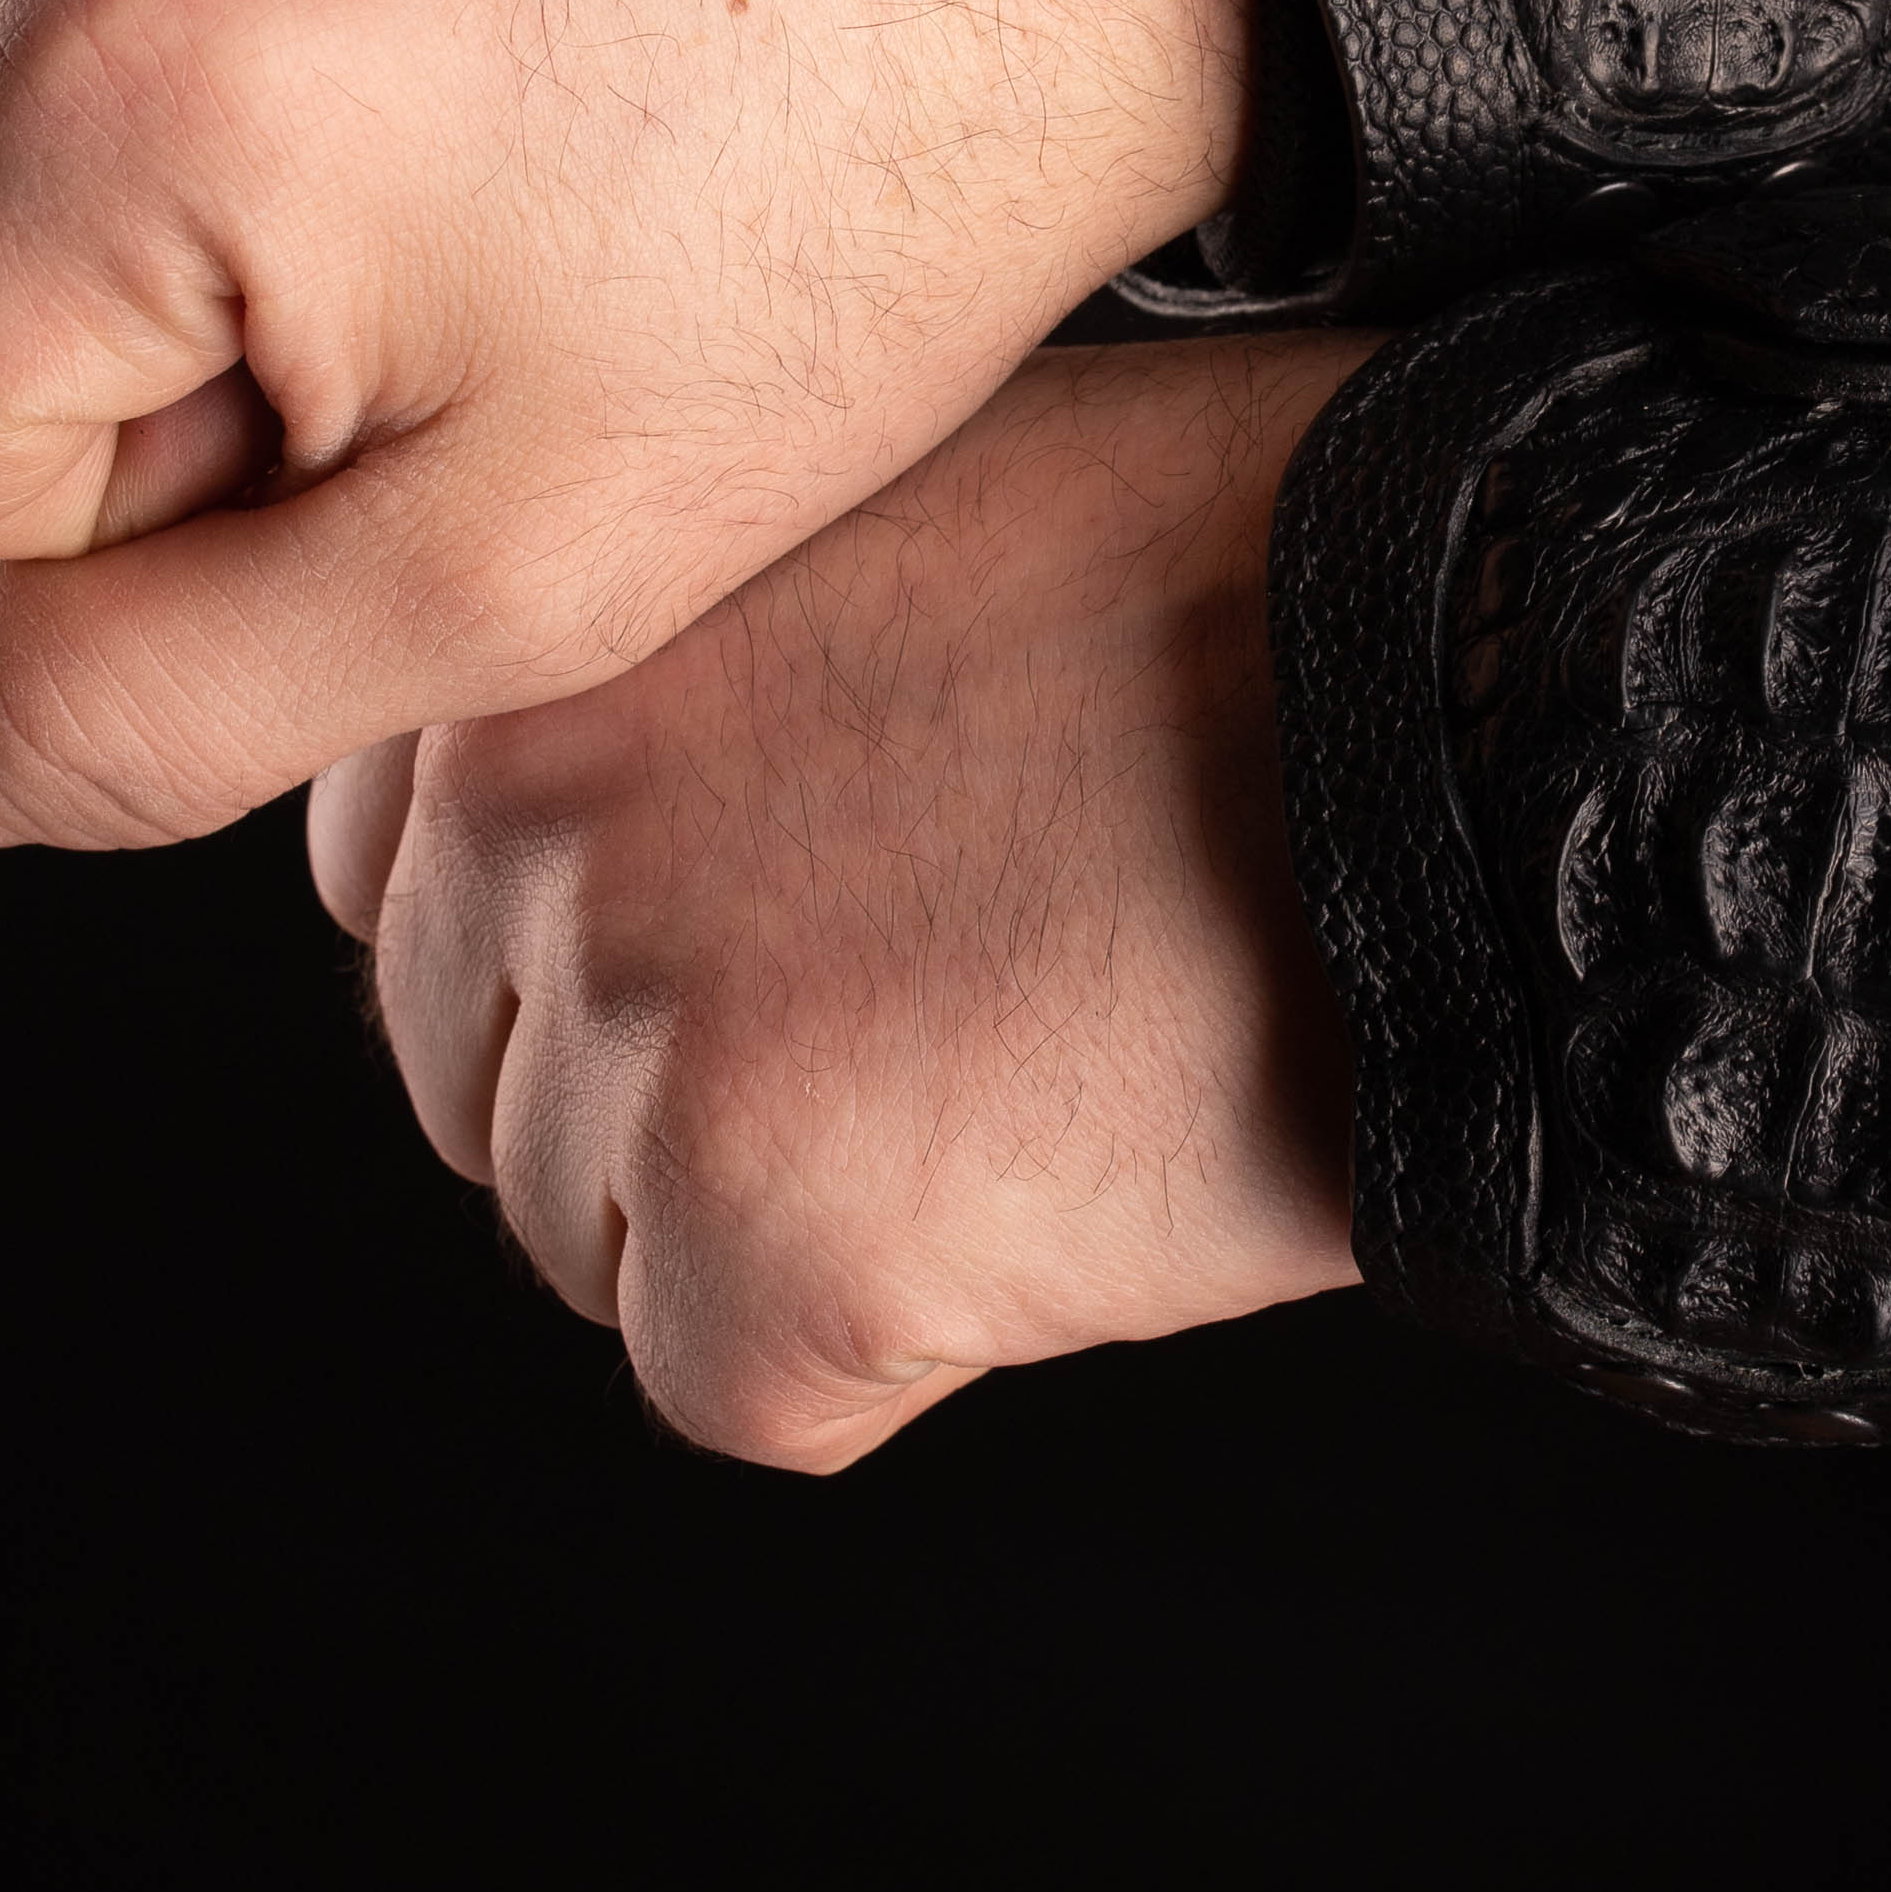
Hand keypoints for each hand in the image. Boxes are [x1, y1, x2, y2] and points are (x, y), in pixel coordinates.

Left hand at [308, 334, 1369, 1469]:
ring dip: (789, 1204)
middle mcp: (526, 821)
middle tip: (936, 981)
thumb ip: (679, 648)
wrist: (1486, 704)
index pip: (404, 870)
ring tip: (1021, 1048)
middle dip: (681, 1069)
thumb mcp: (874, 504)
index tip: (767, 905)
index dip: (598, 916)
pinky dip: (896, 1334)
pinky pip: (748, 1386)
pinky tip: (1051, 1166)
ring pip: (605, 1240)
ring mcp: (634, 1030)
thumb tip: (595, 799)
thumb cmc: (1248, 571)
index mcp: (535, 638)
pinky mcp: (767, 1239)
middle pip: (485, 1071)